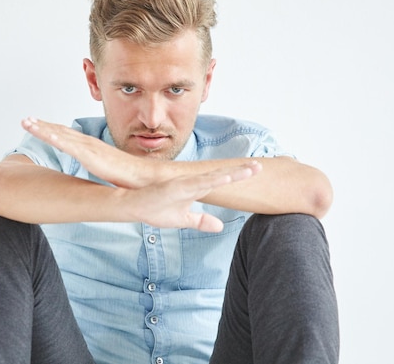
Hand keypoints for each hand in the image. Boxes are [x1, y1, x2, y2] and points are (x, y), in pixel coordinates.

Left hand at [22, 117, 155, 187]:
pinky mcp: (92, 157)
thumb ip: (100, 170)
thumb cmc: (131, 177)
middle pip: (61, 131)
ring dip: (42, 128)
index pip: (68, 136)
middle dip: (42, 125)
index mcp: (93, 148)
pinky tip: (45, 134)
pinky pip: (70, 146)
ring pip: (61, 135)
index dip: (52, 130)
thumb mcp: (109, 172)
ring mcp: (90, 149)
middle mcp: (90, 144)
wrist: (146, 177)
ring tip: (26, 122)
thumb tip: (93, 176)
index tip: (37, 125)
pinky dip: (56, 138)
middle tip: (25, 120)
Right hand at [119, 165, 257, 231]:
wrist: (132, 207)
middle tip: (261, 166)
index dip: (239, 176)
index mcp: (196, 189)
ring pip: (211, 178)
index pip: (222, 181)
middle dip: (241, 172)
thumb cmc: (154, 209)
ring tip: (249, 171)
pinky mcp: (174, 187)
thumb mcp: (182, 220)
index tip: (256, 171)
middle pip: (221, 175)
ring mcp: (183, 184)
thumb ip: (201, 221)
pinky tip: (223, 178)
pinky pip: (195, 184)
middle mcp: (192, 183)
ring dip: (230, 174)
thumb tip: (220, 227)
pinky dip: (210, 181)